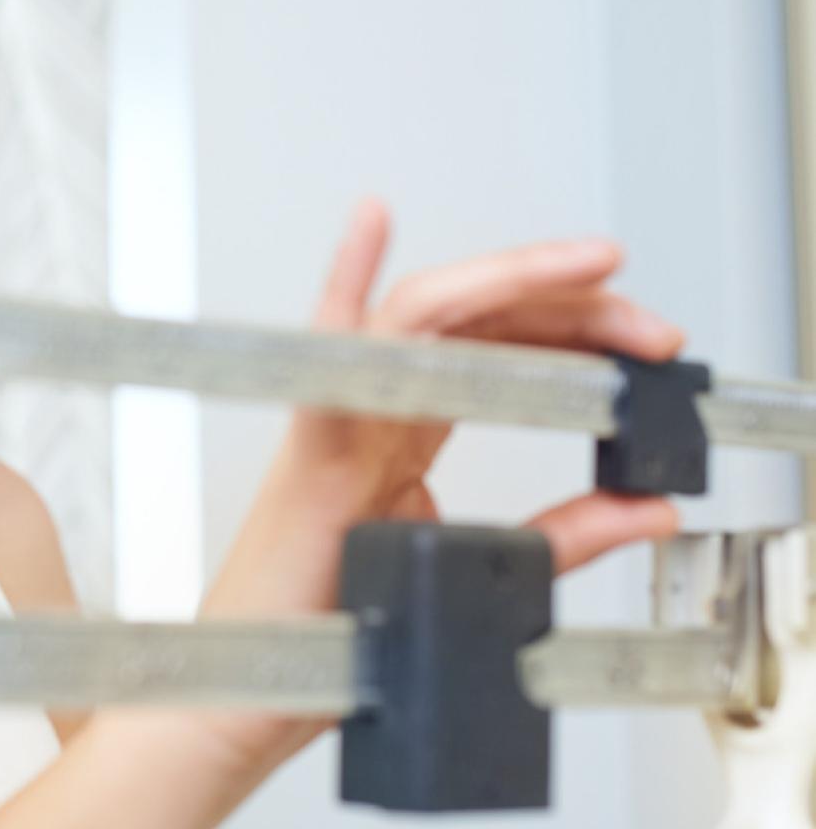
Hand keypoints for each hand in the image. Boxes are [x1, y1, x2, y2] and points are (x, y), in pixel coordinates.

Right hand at [210, 198, 683, 616]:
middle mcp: (373, 416)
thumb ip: (563, 537)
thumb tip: (651, 508)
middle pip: (477, 324)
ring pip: (426, 318)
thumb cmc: (339, 640)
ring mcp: (342, 423)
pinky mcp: (317, 452)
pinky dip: (345, 281)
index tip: (654, 345)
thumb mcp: (481, 573)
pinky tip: (372, 220)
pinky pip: (330, 355)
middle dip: (574, 308)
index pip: (500, 353)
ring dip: (513, 282)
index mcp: (402, 441)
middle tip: (654, 329)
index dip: (580, 333)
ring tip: (592, 266)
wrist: (259, 694)